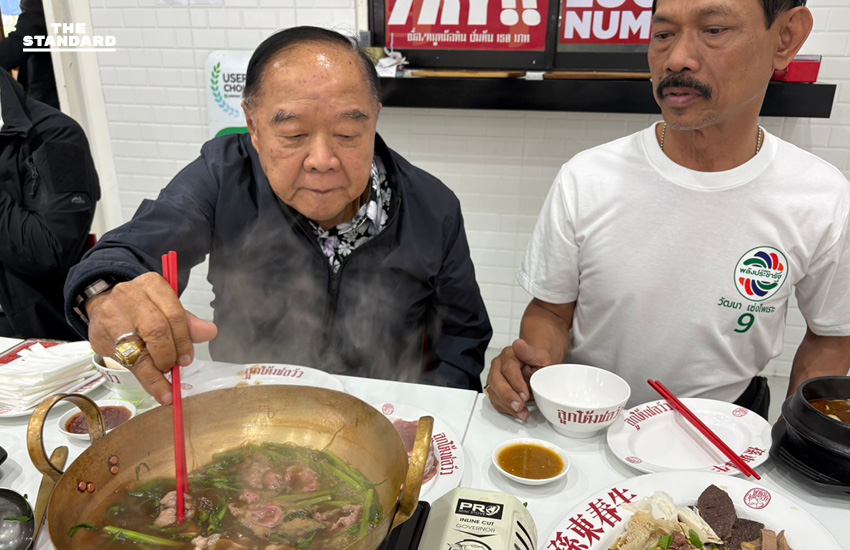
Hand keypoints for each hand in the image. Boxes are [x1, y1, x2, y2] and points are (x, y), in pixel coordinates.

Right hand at [86, 272, 217, 404]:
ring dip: (158, 369)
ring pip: (139, 349)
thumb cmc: (140, 308)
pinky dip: (147, 379)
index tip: (188, 358)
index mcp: (152, 285)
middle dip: (170, 354)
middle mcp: (130, 296)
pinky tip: (158, 389)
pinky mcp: (100, 334)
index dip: (184, 340)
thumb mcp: (166, 309)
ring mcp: (112, 314)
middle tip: (176, 366)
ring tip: (166, 377)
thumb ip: (187, 322)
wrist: (103, 307)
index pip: (174, 314)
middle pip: (157, 330)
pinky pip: (126, 362)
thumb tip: (209, 332)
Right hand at [486, 339, 552, 420]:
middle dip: (508, 396)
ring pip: (494, 392)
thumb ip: (530, 352)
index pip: (508, 369)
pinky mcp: (495, 389)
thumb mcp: (540, 356)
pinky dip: (506, 409)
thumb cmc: (538, 363)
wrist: (535, 366)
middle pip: (496, 381)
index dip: (516, 383)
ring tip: (522, 413)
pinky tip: (517, 413)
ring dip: (507, 406)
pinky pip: (496, 401)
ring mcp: (494, 377)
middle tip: (519, 406)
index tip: (525, 395)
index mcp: (509, 355)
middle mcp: (498, 365)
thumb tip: (519, 344)